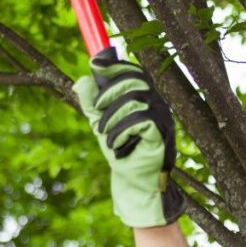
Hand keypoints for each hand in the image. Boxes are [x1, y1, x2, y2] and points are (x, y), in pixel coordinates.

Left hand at [73, 49, 184, 227]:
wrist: (133, 182)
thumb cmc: (120, 151)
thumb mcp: (100, 123)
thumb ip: (91, 103)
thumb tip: (82, 80)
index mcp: (144, 98)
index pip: (134, 72)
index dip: (115, 65)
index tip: (95, 64)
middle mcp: (157, 104)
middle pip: (134, 80)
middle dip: (109, 93)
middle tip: (96, 112)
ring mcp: (163, 118)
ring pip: (134, 100)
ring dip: (111, 118)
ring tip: (105, 136)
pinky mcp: (163, 133)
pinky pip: (140, 120)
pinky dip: (121, 132)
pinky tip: (116, 145)